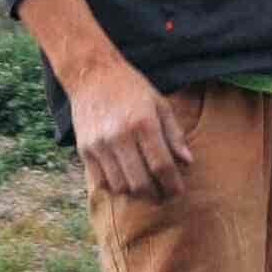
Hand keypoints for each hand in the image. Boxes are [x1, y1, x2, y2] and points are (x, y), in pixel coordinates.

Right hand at [70, 55, 194, 201]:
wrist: (92, 74)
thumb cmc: (131, 88)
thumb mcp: (160, 104)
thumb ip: (174, 134)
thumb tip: (187, 162)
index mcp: (143, 123)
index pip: (161, 165)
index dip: (172, 184)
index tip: (178, 192)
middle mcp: (120, 136)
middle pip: (140, 182)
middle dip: (156, 195)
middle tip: (164, 196)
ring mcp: (100, 145)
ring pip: (120, 186)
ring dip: (135, 192)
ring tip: (146, 188)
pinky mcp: (84, 150)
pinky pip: (101, 182)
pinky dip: (115, 187)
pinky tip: (125, 180)